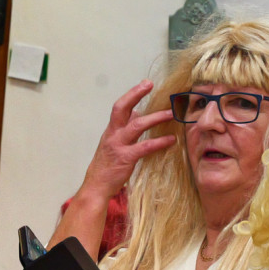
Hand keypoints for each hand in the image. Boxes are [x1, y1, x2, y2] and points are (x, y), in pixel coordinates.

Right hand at [80, 81, 175, 199]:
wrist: (97, 185)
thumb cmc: (108, 165)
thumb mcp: (114, 143)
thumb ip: (125, 128)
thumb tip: (138, 113)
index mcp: (111, 130)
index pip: (120, 107)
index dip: (132, 94)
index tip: (146, 83)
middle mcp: (113, 134)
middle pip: (122, 108)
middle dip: (135, 94)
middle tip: (149, 84)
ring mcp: (118, 145)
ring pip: (137, 125)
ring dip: (155, 118)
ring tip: (171, 114)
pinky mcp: (125, 158)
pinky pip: (144, 147)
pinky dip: (159, 142)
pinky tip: (171, 140)